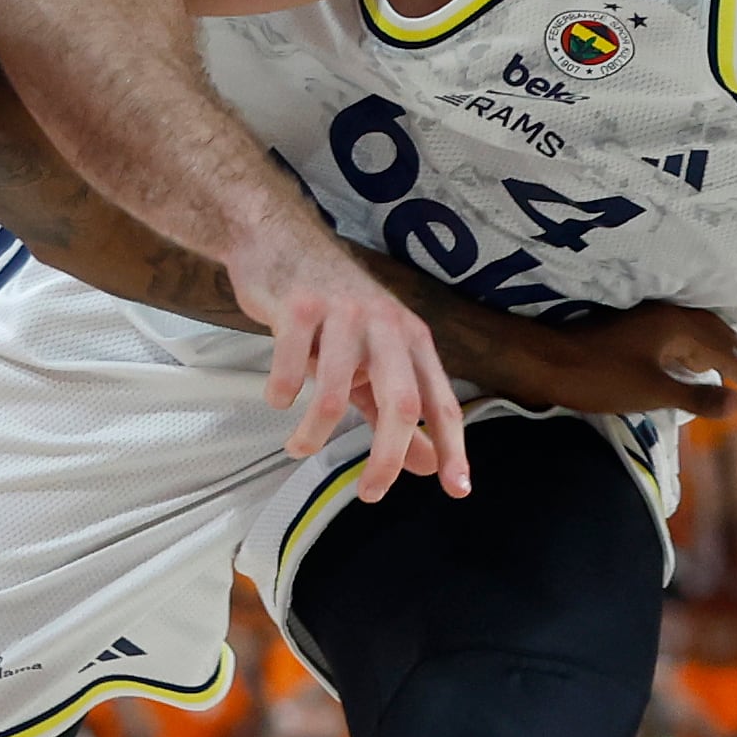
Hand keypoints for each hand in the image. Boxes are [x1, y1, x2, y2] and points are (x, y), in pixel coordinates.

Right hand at [228, 224, 466, 501]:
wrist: (281, 244)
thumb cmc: (332, 310)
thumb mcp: (373, 358)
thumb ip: (398, 411)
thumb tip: (430, 464)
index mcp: (411, 339)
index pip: (439, 401)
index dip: (452, 446)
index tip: (456, 488)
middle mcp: (385, 325)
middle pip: (400, 403)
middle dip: (388, 457)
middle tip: (371, 493)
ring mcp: (342, 314)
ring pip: (336, 393)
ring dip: (314, 432)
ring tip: (300, 447)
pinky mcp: (298, 308)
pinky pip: (292, 367)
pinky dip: (283, 393)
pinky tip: (279, 398)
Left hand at [504, 301, 736, 418]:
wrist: (545, 362)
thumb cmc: (598, 378)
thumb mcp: (652, 392)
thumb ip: (697, 397)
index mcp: (676, 324)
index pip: (724, 350)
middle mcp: (667, 315)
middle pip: (715, 334)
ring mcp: (649, 320)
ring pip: (697, 335)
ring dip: (721, 352)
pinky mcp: (634, 330)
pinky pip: (681, 338)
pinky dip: (698, 352)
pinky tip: (697, 364)